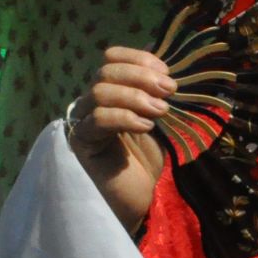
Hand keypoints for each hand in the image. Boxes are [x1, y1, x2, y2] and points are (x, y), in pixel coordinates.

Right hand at [68, 46, 172, 234]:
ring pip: (98, 92)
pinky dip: (123, 117)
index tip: (166, 70)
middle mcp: (92, 103)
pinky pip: (95, 120)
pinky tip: (145, 126)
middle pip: (106, 72)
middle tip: (170, 90)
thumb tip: (176, 66)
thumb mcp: (163, 121)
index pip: (112, 58)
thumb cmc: (149, 161)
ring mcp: (83, 122)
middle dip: (141, 76)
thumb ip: (162, 95)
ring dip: (134, 96)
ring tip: (160, 111)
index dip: (138, 58)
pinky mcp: (81, 144)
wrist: (137, 200)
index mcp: (112, 92)